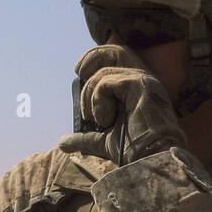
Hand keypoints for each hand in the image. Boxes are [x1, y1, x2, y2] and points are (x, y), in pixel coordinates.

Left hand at [60, 44, 185, 164]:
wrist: (149, 161)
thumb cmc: (134, 151)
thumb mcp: (103, 140)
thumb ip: (85, 137)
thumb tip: (62, 143)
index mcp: (137, 87)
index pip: (118, 56)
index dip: (96, 57)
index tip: (79, 71)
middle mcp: (144, 79)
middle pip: (116, 50)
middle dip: (92, 57)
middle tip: (78, 73)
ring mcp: (144, 81)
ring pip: (105, 71)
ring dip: (90, 94)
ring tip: (97, 119)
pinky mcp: (139, 85)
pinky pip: (106, 82)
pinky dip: (98, 101)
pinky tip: (105, 119)